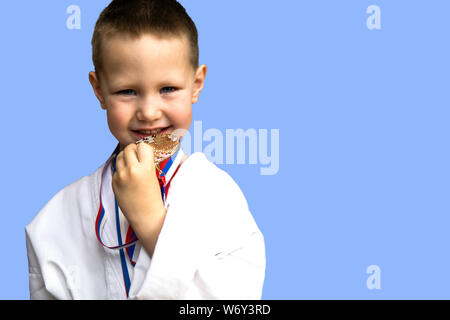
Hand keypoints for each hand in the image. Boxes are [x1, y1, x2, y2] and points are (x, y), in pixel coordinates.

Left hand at [112, 142, 165, 256]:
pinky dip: (121, 169)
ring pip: (119, 156)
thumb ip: (148, 162)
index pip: (142, 146)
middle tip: (138, 156)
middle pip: (128, 148)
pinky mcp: (114, 183)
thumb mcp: (156, 177)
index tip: (147, 153)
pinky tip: (128, 177)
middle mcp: (131, 170)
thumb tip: (143, 149)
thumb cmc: (154, 198)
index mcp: (145, 168)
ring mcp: (120, 177)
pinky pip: (116, 169)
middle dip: (134, 150)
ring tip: (132, 164)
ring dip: (126, 157)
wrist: (146, 217)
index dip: (145, 149)